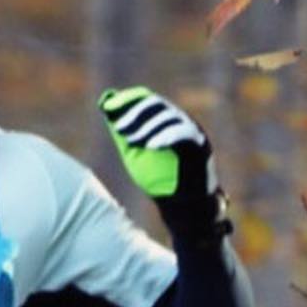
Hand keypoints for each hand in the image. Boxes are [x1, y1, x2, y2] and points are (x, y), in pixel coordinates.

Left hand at [98, 85, 228, 234]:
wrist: (182, 205)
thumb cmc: (158, 179)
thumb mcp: (134, 153)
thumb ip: (122, 132)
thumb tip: (106, 104)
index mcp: (166, 121)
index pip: (148, 101)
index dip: (129, 101)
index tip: (109, 107)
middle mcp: (181, 122)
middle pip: (158, 106)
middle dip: (136, 115)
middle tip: (119, 127)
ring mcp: (192, 133)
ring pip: (171, 119)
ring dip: (148, 127)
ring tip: (131, 139)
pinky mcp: (200, 147)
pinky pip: (184, 135)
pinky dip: (166, 138)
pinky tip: (151, 146)